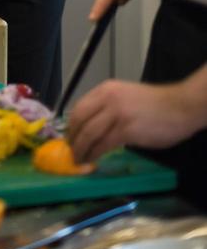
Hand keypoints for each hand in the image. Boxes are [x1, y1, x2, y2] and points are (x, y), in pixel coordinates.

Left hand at [68, 79, 198, 162]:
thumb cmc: (155, 104)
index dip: (71, 124)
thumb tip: (91, 124)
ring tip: (79, 159)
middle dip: (73, 138)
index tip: (70, 136)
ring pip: (89, 133)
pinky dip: (94, 153)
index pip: (79, 106)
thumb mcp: (125, 96)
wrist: (178, 107)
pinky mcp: (126, 129)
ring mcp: (116, 113)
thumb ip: (108, 106)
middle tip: (71, 151)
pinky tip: (93, 159)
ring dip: (81, 149)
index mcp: (106, 89)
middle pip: (79, 119)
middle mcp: (108, 98)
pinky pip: (103, 144)